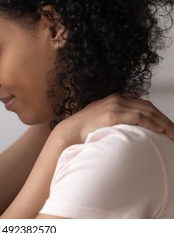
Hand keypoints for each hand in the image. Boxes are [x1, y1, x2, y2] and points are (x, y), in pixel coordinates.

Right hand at [54, 93, 173, 145]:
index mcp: (115, 98)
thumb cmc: (84, 128)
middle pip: (148, 107)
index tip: (166, 125)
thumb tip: (126, 124)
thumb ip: (114, 115)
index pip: (143, 104)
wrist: (69, 131)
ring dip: (163, 123)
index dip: (158, 114)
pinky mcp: (112, 114)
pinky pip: (138, 117)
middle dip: (164, 119)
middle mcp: (117, 98)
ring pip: (147, 111)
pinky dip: (151, 123)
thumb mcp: (101, 117)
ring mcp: (115, 105)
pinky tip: (160, 130)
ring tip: (172, 134)